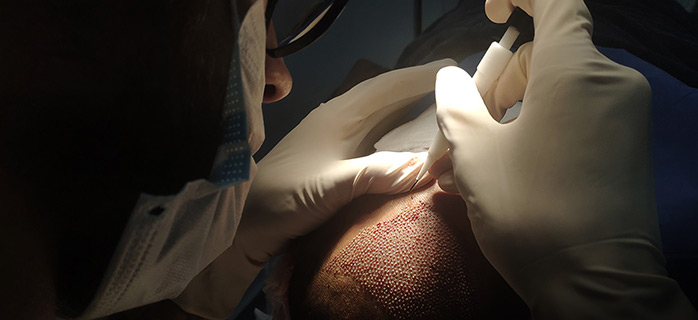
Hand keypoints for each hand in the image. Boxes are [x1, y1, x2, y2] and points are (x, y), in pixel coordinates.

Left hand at [238, 58, 455, 262]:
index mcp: (338, 116)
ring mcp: (333, 141)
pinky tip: (407, 151)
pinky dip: (395, 140)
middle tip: (454, 92)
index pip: (386, 86)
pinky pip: (372, 141)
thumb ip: (377, 174)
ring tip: (439, 116)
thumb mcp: (332, 185)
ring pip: (379, 119)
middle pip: (385, 98)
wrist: (243, 222)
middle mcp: (338, 122)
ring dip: (408, 114)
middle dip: (419, 91)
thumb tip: (425, 167)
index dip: (418, 75)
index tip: (450, 66)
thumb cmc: (283, 196)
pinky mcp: (331, 162)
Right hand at [434, 0, 696, 317]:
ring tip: (470, 167)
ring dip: (511, 115)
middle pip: (545, 56)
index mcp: (573, 71)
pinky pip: (577, 116)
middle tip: (456, 137)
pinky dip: (539, 130)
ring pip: (557, 91)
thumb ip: (456, 105)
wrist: (597, 286)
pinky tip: (506, 172)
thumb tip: (452, 78)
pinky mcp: (627, 145)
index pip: (556, 3)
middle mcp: (609, 82)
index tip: (491, 12)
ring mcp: (624, 115)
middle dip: (497, 86)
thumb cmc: (529, 212)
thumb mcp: (474, 155)